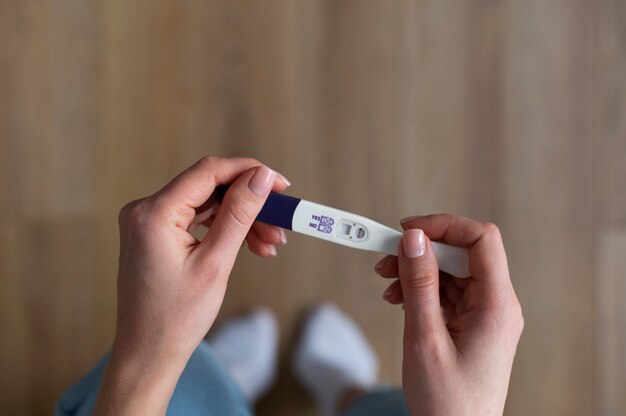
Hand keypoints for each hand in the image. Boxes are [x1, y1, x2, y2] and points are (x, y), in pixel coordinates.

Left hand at [95, 156, 288, 414]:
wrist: (149, 354)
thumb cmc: (177, 317)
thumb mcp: (216, 262)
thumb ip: (240, 214)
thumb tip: (262, 177)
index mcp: (153, 213)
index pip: (208, 172)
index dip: (249, 172)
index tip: (280, 184)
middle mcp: (145, 210)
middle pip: (209, 188)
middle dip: (249, 203)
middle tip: (282, 223)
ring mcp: (149, 222)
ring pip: (207, 205)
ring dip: (242, 219)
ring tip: (271, 244)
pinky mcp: (156, 234)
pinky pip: (197, 220)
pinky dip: (225, 229)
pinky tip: (252, 245)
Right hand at [375, 215, 522, 415]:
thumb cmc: (446, 402)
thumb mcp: (425, 338)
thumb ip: (420, 284)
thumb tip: (414, 239)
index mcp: (496, 305)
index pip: (481, 240)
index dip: (444, 226)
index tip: (407, 230)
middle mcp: (497, 305)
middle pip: (462, 254)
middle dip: (422, 251)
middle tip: (385, 260)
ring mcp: (485, 315)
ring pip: (452, 272)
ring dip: (417, 271)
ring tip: (387, 283)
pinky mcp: (472, 324)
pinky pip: (448, 292)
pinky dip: (421, 290)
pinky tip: (399, 299)